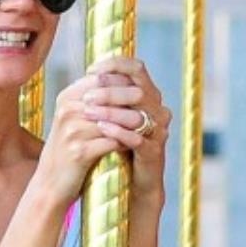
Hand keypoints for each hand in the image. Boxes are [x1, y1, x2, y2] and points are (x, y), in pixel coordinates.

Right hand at [31, 56, 170, 213]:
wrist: (50, 183)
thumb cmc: (68, 150)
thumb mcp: (75, 120)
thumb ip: (94, 101)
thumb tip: (125, 83)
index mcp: (67, 97)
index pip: (102, 78)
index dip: (125, 83)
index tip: (143, 91)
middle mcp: (68, 110)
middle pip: (109, 95)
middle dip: (133, 100)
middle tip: (152, 106)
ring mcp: (73, 130)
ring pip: (114, 118)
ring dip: (134, 123)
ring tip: (149, 125)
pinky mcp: (80, 152)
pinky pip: (112, 141)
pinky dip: (126, 142)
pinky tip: (136, 144)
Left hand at [82, 55, 171, 219]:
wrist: (134, 182)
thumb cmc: (121, 145)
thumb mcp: (116, 115)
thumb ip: (110, 95)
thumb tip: (90, 74)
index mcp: (150, 96)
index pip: (137, 68)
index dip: (114, 64)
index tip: (91, 70)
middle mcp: (158, 110)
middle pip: (138, 90)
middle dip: (109, 90)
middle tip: (87, 96)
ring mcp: (158, 132)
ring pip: (138, 114)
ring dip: (111, 111)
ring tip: (88, 112)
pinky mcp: (154, 152)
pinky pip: (137, 139)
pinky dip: (118, 132)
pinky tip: (101, 129)